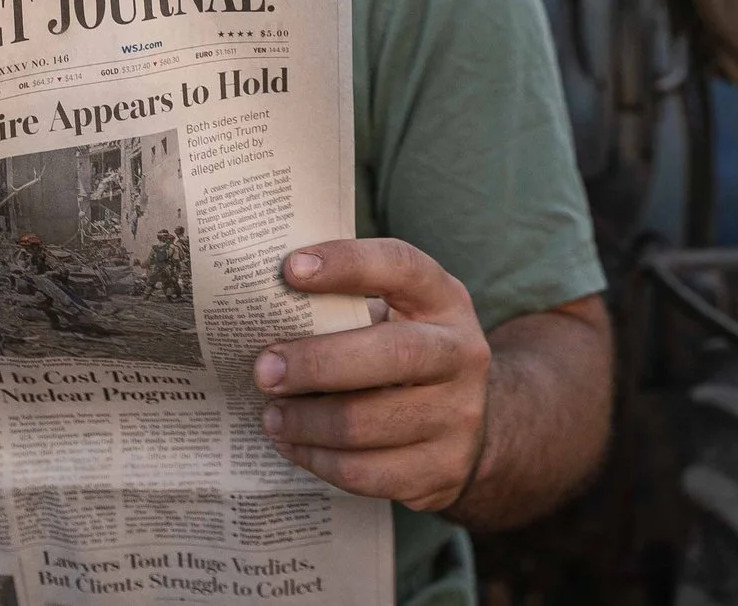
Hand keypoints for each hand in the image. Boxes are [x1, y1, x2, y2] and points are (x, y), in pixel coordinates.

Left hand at [256, 237, 491, 511]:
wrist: (473, 424)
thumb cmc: (407, 355)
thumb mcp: (397, 317)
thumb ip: (346, 308)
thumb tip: (263, 310)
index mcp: (445, 300)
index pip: (402, 267)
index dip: (348, 264)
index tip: (290, 269)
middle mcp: (462, 353)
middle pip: (392, 355)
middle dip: (317, 362)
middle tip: (264, 370)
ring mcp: (459, 415)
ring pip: (367, 423)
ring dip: (306, 421)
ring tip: (270, 415)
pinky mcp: (442, 470)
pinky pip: (365, 472)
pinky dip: (318, 459)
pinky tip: (294, 445)